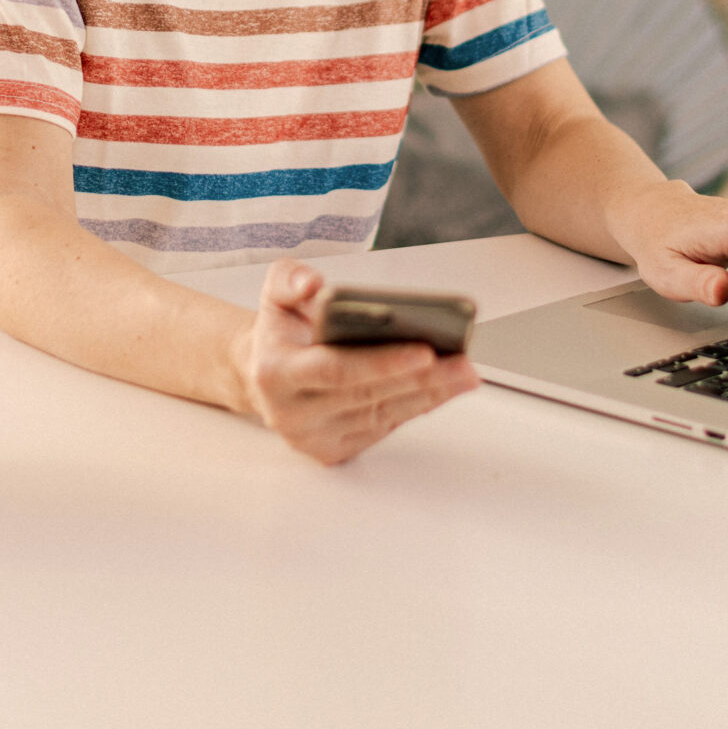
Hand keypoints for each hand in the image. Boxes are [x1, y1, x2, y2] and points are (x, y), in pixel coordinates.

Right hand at [229, 260, 480, 463]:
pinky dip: (419, 406)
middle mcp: (291, 414)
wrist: (262, 374)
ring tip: (465, 371)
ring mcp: (314, 437)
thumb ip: (290, 278)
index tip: (424, 350)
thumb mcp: (274, 293)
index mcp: (275, 373)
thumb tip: (313, 284)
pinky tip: (446, 387)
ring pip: (383, 415)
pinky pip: (386, 427)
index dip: (382, 363)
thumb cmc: (280, 331)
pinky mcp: (334, 450)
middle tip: (463, 361)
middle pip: (369, 396)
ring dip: (430, 394)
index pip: (336, 370)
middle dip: (422, 379)